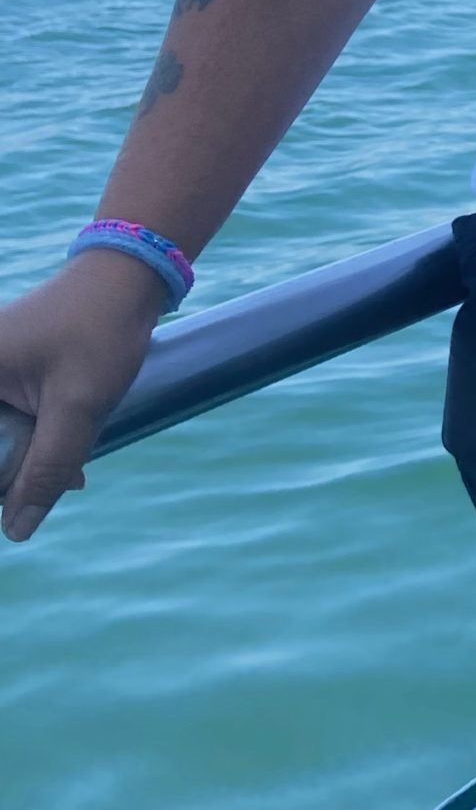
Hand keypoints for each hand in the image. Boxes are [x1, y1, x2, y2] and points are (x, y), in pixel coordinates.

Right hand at [0, 251, 168, 542]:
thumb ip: (46, 470)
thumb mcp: (77, 408)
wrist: (128, 277)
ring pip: (1, 439)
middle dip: (14, 475)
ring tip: (72, 473)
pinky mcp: (7, 373)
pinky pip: (10, 422)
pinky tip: (71, 466)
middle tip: (47, 493)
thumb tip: (16, 531)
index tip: (18, 501)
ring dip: (29, 463)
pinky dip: (37, 444)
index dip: (2, 479)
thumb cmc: (101, 330)